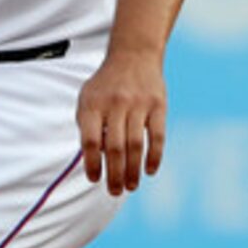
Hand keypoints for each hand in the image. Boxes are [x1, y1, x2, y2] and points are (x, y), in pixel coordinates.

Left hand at [76, 48, 166, 196]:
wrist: (133, 55)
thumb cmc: (106, 86)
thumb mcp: (88, 100)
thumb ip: (88, 128)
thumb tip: (95, 161)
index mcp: (93, 104)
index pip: (90, 141)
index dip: (92, 164)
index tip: (94, 179)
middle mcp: (115, 104)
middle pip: (114, 148)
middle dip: (114, 175)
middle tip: (114, 192)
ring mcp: (139, 104)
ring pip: (136, 146)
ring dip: (133, 170)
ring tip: (130, 187)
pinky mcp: (159, 105)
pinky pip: (158, 136)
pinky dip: (155, 156)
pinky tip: (150, 171)